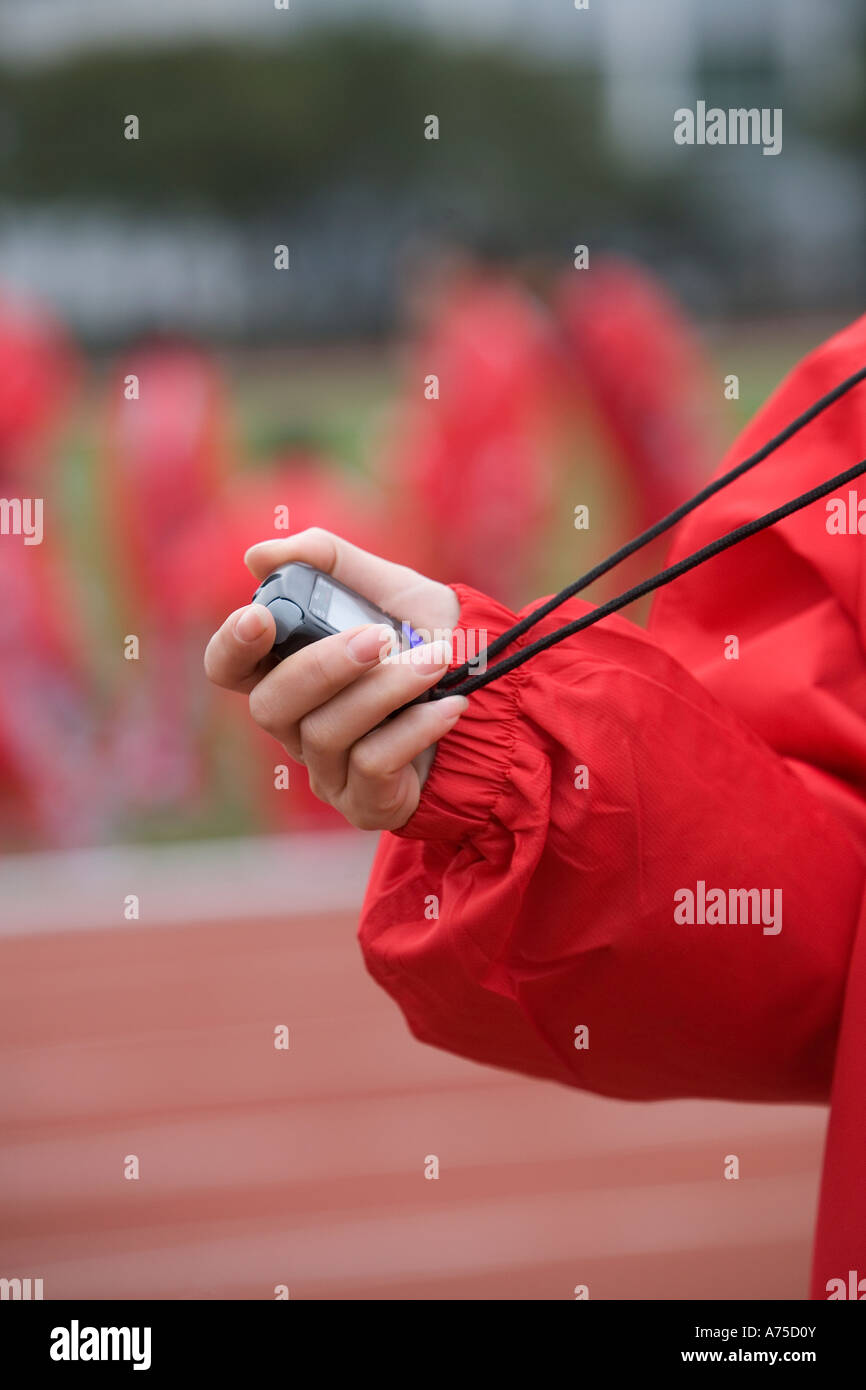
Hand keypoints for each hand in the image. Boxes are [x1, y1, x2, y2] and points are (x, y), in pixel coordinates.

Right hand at [203, 528, 467, 829]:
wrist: (499, 692)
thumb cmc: (429, 637)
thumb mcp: (386, 587)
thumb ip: (328, 561)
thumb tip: (258, 555)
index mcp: (287, 669)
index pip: (229, 667)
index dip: (232, 646)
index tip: (260, 617)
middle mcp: (296, 724)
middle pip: (270, 706)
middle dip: (325, 666)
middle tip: (381, 636)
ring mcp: (326, 767)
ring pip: (326, 732)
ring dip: (387, 689)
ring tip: (438, 660)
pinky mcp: (364, 801)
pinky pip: (371, 763)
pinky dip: (414, 727)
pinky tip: (449, 706)